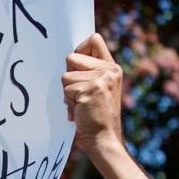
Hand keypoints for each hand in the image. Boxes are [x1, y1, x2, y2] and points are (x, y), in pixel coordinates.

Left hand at [61, 33, 124, 155]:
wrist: (104, 139)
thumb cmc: (96, 117)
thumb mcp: (98, 89)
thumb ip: (89, 72)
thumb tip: (68, 58)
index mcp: (112, 67)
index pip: (94, 39)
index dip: (80, 49)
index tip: (76, 67)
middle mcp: (109, 70)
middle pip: (71, 58)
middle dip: (69, 77)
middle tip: (80, 95)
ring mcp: (102, 78)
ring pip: (66, 76)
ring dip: (68, 93)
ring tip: (81, 105)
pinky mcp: (91, 89)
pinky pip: (66, 89)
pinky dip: (69, 102)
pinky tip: (80, 111)